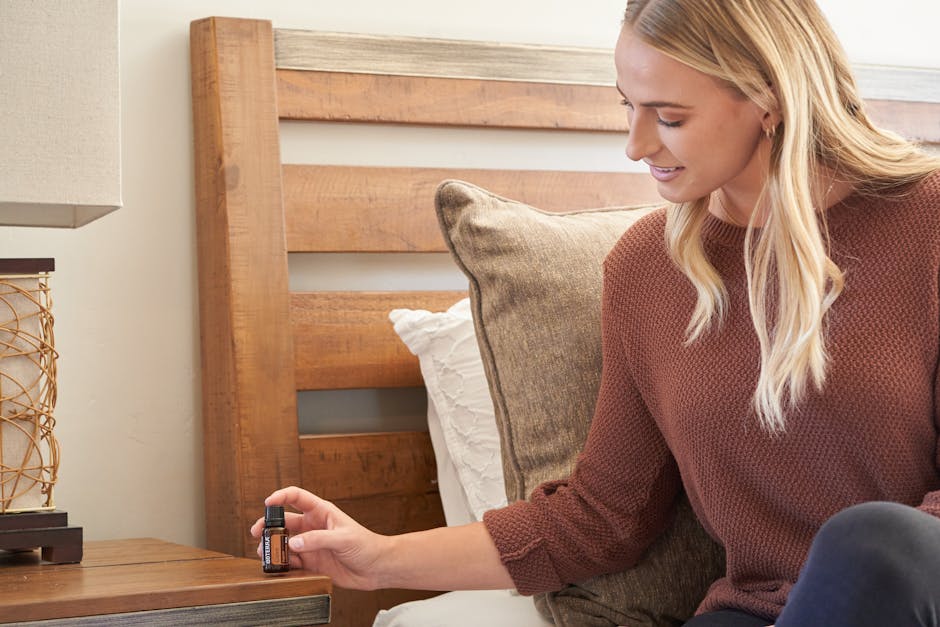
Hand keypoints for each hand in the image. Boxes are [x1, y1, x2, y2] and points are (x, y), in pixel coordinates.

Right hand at [250, 486, 387, 588]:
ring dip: (274, 547)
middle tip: (257, 533)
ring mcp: (311, 544)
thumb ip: (318, 539)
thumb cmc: (367, 545)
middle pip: (285, 521)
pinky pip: (292, 561)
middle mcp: (313, 526)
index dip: (281, 496)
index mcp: (321, 512)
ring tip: (265, 554)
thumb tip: (294, 543)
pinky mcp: (312, 562)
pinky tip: (278, 567)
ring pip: (285, 542)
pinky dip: (282, 563)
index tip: (267, 503)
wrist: (377, 568)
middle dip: (269, 526)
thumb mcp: (343, 538)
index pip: (297, 497)